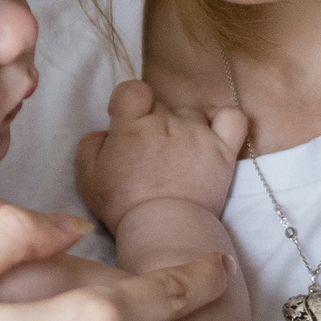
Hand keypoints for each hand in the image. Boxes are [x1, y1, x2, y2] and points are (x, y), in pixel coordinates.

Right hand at [75, 82, 249, 227]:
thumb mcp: (87, 177)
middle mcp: (166, 122)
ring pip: (190, 113)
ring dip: (182, 127)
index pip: (132, 89)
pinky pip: (232, 119)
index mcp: (133, 125)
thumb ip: (91, 144)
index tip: (125, 122)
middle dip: (151, 123)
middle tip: (148, 154)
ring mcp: (198, 135)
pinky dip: (223, 120)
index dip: (127, 102)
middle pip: (160, 105)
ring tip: (177, 155)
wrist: (164, 230)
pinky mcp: (222, 151)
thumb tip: (105, 131)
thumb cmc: (122, 206)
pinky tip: (211, 132)